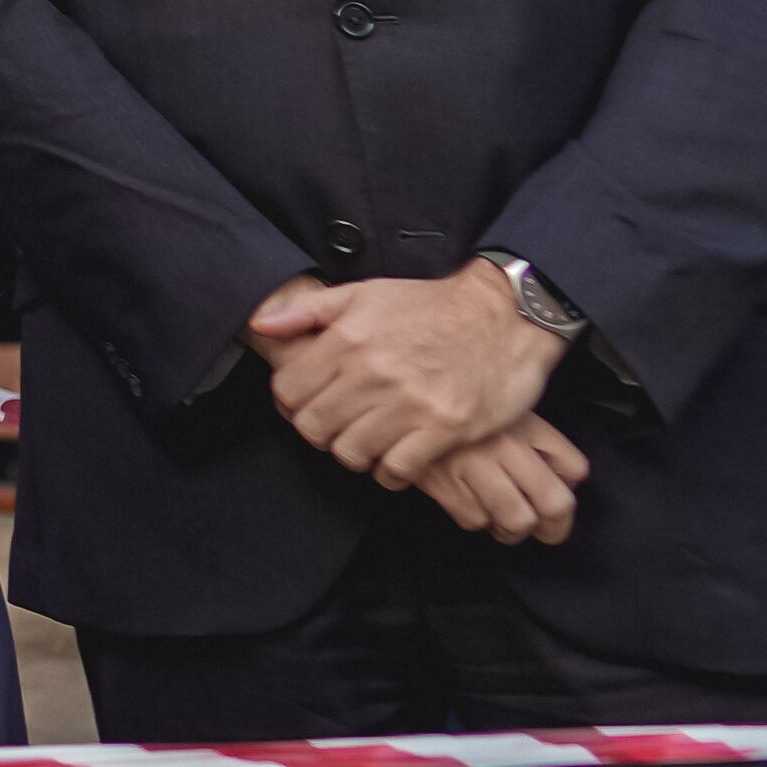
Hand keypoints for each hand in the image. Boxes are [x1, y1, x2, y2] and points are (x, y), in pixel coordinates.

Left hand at [251, 262, 563, 486]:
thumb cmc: (431, 305)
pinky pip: (397, 469)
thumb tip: (262, 327)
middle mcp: (373, 373)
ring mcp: (409, 403)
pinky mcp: (445, 428)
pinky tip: (393, 460)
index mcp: (347, 339)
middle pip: (314, 427)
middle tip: (334, 429)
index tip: (305, 406)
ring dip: (352, 454)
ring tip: (364, 443)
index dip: (290, 404)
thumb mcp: (364, 293)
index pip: (289, 391)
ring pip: (351, 453)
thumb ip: (308, 311)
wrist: (504, 315)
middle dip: (317, 433)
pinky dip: (389, 473)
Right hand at [417, 414, 589, 547]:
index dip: (570, 488)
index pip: (574, 469)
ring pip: (516, 521)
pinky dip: (474, 518)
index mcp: (524, 423)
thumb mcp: (502, 406)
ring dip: (512, 529)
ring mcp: (474, 466)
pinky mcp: (443, 482)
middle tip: (544, 528)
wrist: (390, 400)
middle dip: (553, 527)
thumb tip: (567, 478)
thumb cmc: (450, 404)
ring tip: (502, 519)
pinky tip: (467, 500)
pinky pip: (474, 520)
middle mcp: (505, 445)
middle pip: (554, 504)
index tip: (557, 496)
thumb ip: (538, 439)